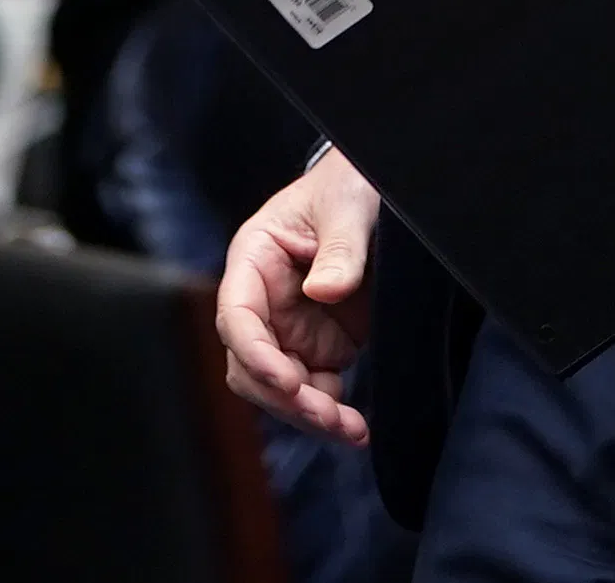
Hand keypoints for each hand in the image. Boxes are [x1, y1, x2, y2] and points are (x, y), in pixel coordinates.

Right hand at [218, 150, 376, 443]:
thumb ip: (340, 247)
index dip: (255, 353)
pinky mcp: (318, 345)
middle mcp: (263, 301)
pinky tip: (355, 425)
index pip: (237, 315)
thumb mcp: (349, 204)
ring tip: (350, 430)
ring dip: (308, 414)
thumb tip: (324, 291)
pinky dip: (329, 412)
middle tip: (328, 416)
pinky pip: (312, 390)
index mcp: (254, 259)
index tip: (287, 381)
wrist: (377, 192)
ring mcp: (289, 327)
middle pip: (252, 365)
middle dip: (285, 397)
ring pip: (278, 388)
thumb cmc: (349, 184)